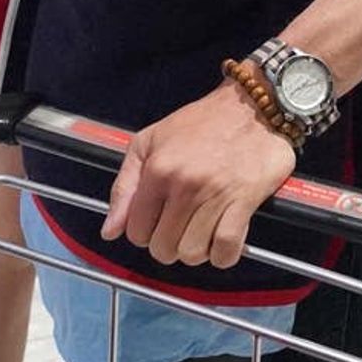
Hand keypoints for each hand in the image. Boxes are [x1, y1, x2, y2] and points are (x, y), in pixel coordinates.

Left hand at [101, 83, 295, 268]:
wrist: (251, 105)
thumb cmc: (202, 122)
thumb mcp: (150, 140)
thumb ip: (125, 185)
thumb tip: (110, 231)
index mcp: (158, 169)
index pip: (137, 232)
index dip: (145, 231)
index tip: (157, 219)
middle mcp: (184, 184)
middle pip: (164, 249)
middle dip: (169, 243)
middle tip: (181, 223)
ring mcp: (215, 195)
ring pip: (192, 254)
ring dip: (196, 249)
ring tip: (201, 228)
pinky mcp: (244, 202)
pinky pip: (225, 252)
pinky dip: (222, 255)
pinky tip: (221, 239)